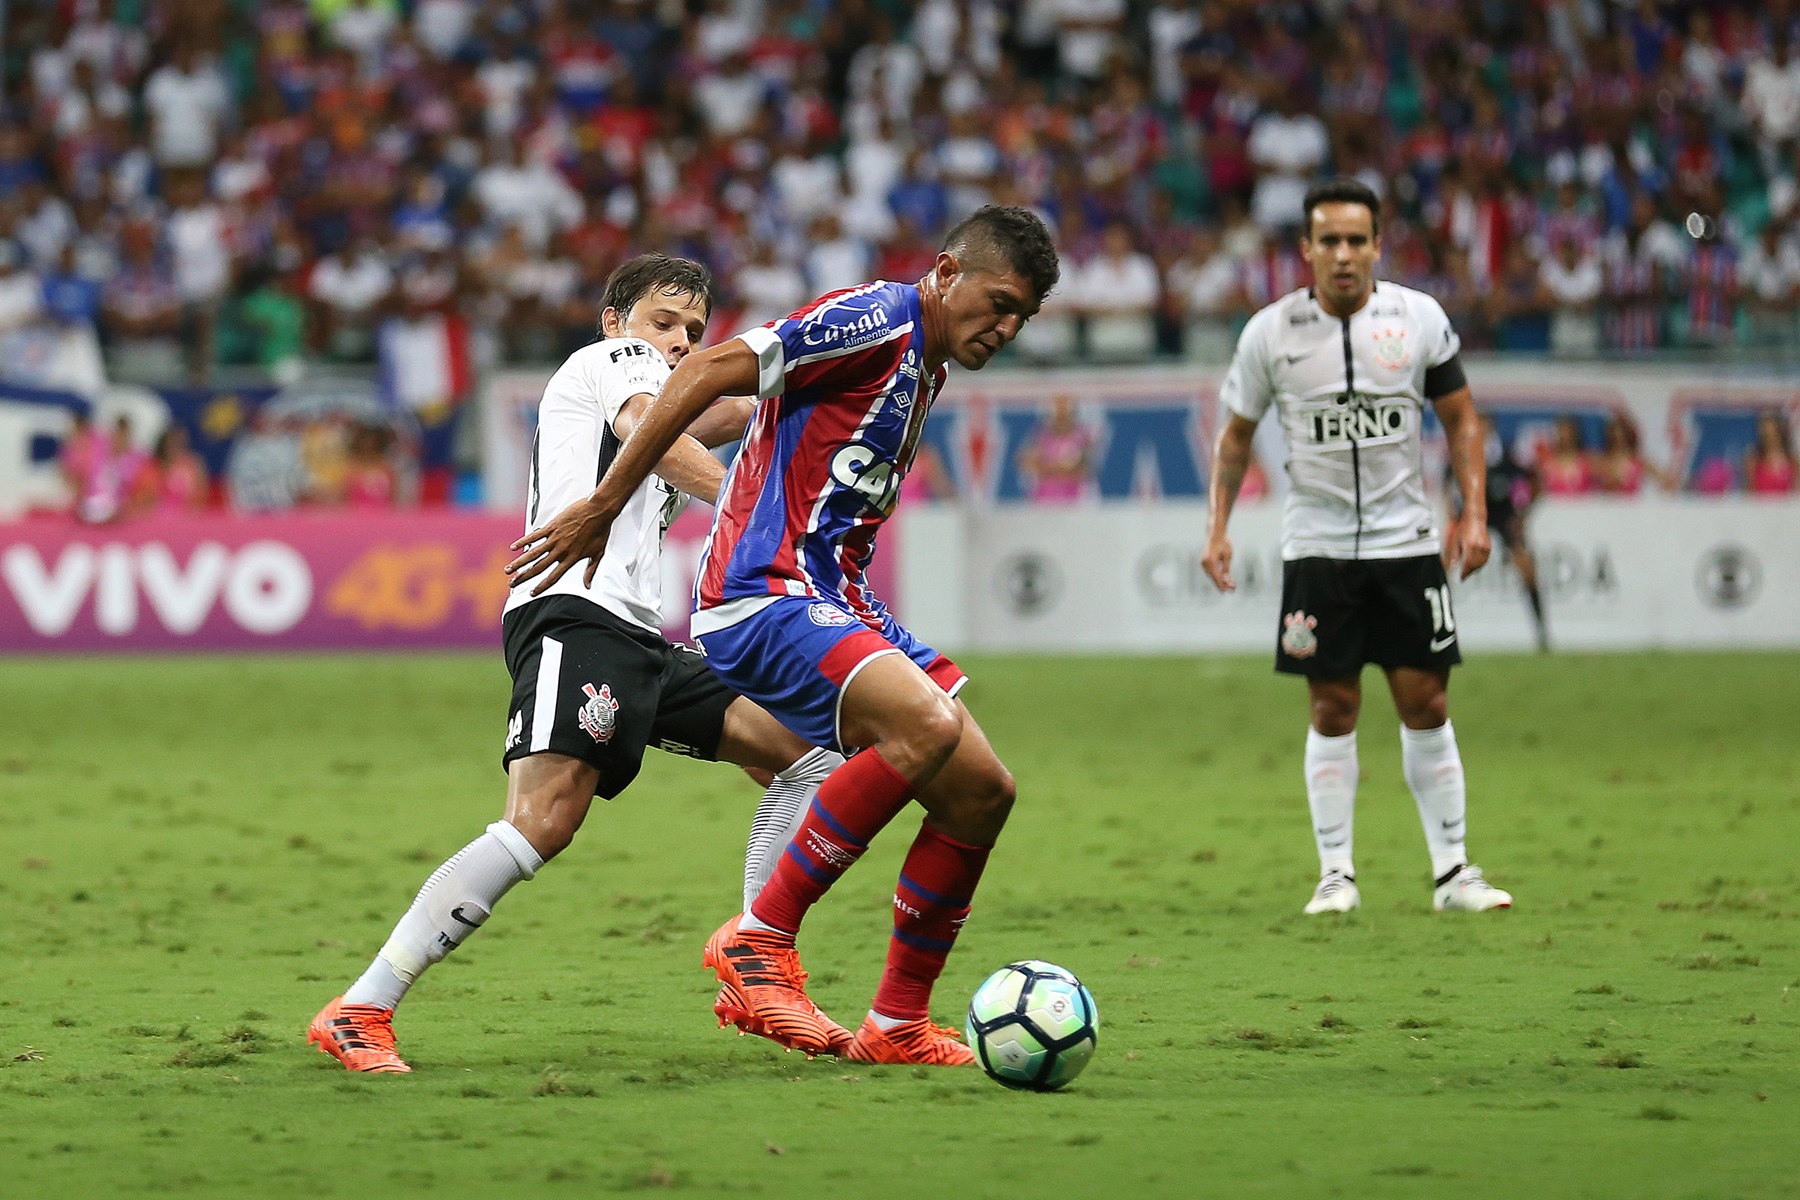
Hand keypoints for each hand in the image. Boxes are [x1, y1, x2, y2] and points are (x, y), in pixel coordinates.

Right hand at [504, 496, 618, 595]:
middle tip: (512, 583)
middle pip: (538, 568)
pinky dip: (523, 541)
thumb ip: (590, 570)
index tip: (532, 593)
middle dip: (524, 577)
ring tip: (508, 569)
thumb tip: (588, 585)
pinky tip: (513, 547)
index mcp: (572, 558)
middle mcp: (561, 550)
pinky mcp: (552, 526)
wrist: (599, 510)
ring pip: (533, 553)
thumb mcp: (598, 553)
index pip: (553, 577)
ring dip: (519, 562)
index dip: (542, 586)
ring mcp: (555, 538)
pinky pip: (535, 535)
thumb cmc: (600, 530)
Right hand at [1201, 532, 1234, 591]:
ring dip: (1218, 580)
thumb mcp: (1227, 556)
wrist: (1215, 535)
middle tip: (1231, 589)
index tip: (1225, 592)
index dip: (1221, 585)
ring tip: (1228, 585)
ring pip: (1211, 575)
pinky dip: (1215, 575)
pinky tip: (1221, 578)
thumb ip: (1226, 568)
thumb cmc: (1223, 544)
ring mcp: (1203, 562)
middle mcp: (1205, 563)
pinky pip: (1209, 571)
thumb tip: (1226, 580)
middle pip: (1213, 577)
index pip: (1216, 576)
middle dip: (1221, 583)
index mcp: (1211, 561)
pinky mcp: (1203, 561)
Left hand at [1449, 516, 1491, 579]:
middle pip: (1474, 565)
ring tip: (1469, 572)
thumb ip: (1455, 553)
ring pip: (1481, 563)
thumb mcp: (1456, 540)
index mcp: (1470, 546)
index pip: (1467, 564)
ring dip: (1475, 569)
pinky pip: (1485, 559)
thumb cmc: (1465, 527)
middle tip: (1464, 576)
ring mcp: (1485, 547)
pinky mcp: (1488, 546)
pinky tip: (1477, 566)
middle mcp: (1478, 547)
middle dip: (1469, 572)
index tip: (1461, 578)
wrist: (1475, 518)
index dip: (1464, 573)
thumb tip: (1453, 564)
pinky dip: (1481, 564)